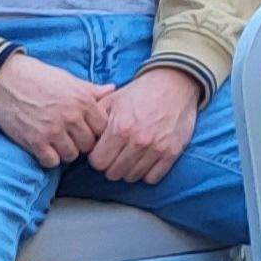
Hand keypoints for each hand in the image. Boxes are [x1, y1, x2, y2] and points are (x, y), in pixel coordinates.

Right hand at [0, 52, 107, 168]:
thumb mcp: (69, 79)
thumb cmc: (38, 77)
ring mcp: (53, 131)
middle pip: (89, 144)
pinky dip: (50, 158)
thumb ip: (91, 89)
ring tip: (58, 142)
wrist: (5, 79)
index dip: (97, 130)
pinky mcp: (35, 141)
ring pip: (72, 155)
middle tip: (73, 138)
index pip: (104, 127)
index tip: (89, 130)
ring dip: (66, 151)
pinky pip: (52, 162)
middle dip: (83, 142)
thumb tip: (112, 89)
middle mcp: (71, 117)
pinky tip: (46, 148)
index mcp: (83, 100)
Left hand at [85, 65, 203, 185]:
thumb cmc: (140, 92)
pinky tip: (144, 161)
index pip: (98, 162)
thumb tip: (84, 138)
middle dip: (110, 165)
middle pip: (113, 173)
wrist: (175, 83)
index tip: (102, 151)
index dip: (97, 157)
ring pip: (132, 177)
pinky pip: (153, 178)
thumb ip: (95, 119)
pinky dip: (146, 173)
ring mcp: (157, 148)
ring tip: (129, 157)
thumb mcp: (112, 99)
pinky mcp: (172, 152)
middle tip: (115, 155)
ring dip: (128, 170)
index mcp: (120, 128)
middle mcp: (138, 141)